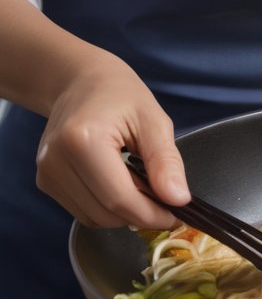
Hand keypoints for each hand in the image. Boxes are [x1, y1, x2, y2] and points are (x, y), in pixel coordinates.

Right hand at [36, 57, 190, 227]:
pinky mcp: (45, 180)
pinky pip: (82, 211)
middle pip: (106, 213)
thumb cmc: (118, 92)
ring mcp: (47, 172)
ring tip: (139, 181)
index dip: (152, 214)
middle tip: (163, 196)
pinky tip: (117, 181)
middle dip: (140, 213)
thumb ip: (165, 161)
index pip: (120, 199)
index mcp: (83, 139)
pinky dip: (106, 207)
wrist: (80, 80)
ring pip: (94, 218)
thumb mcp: (152, 119)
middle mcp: (56, 159)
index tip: (177, 215)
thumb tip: (178, 199)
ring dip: (123, 212)